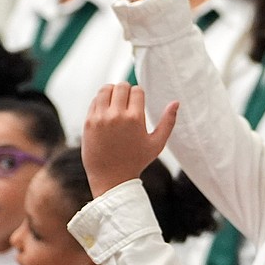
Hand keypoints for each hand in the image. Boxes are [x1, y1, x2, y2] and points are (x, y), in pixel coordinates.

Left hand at [82, 83, 177, 197]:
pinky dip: (101, 101)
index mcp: (135, 119)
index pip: (137, 90)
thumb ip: (168, 121)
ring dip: (112, 91)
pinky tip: (107, 110)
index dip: (139, 94)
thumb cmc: (136, 161)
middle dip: (126, 90)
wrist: (111, 178)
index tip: (139, 102)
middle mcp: (116, 116)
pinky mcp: (88, 122)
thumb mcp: (157, 143)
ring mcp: (100, 118)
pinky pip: (94, 101)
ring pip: (105, 90)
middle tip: (128, 99)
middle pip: (121, 86)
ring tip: (116, 100)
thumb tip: (176, 102)